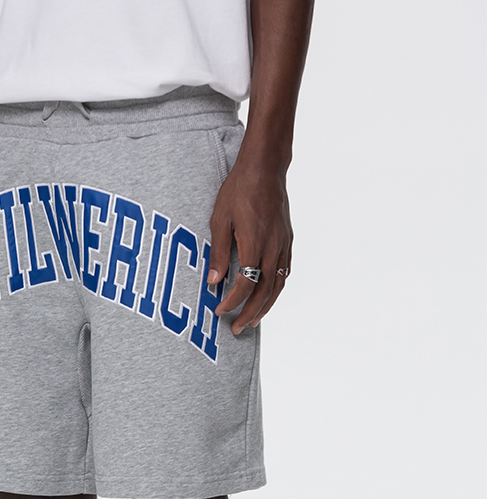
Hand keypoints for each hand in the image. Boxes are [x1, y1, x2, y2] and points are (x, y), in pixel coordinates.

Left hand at [207, 161, 292, 334]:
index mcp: (254, 243)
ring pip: (278, 285)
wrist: (265, 168)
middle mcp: (273, 247)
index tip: (219, 311)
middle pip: (264, 291)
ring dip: (265, 307)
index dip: (232, 301)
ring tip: (252, 321)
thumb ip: (218, 252)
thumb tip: (212, 281)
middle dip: (249, 313)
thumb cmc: (239, 190)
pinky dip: (276, 289)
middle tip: (236, 329)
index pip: (245, 284)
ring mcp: (283, 245)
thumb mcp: (219, 219)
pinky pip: (284, 272)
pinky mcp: (287, 240)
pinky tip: (268, 296)